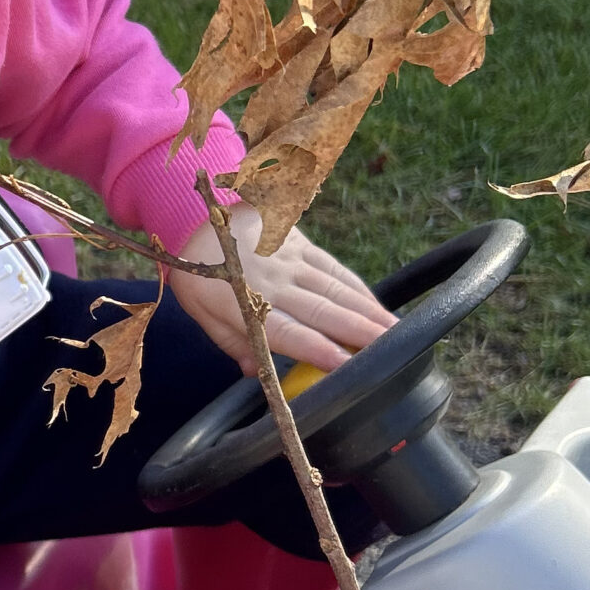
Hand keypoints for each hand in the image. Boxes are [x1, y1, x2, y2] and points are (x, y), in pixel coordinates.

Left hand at [174, 205, 394, 374]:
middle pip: (321, 309)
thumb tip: (253, 371)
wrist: (195, 218)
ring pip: (334, 287)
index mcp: (243, 302)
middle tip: (392, 350)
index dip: (317, 349)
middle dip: (359, 331)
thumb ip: (232, 343)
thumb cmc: (199, 277)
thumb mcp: (203, 314)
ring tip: (395, 330)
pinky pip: (332, 267)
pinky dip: (357, 288)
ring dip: (368, 310)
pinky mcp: (297, 241)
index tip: (347, 364)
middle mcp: (270, 280)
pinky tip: (376, 305)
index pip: (287, 331)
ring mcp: (287, 258)